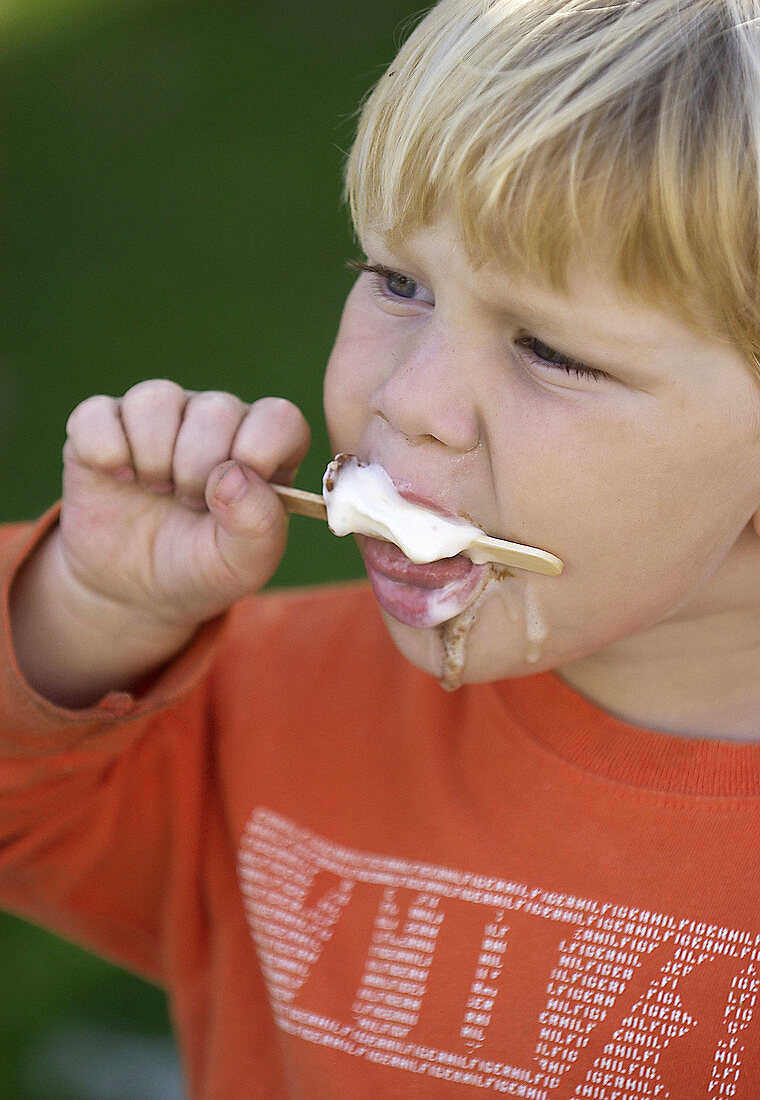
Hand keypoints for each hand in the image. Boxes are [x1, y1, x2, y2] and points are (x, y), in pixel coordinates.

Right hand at [59, 380, 310, 630]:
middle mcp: (216, 419)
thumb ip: (260, 523)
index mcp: (263, 446)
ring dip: (154, 458)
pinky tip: (118, 477)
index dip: (257, 455)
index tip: (231, 499)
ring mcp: (161, 415)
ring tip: (157, 489)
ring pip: (157, 399)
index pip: (278, 418)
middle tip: (190, 504)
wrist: (135, 590)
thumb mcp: (245, 564)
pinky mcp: (104, 422)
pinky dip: (105, 451)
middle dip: (199, 470)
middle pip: (217, 409)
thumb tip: (234, 473)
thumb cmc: (203, 568)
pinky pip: (97, 414)